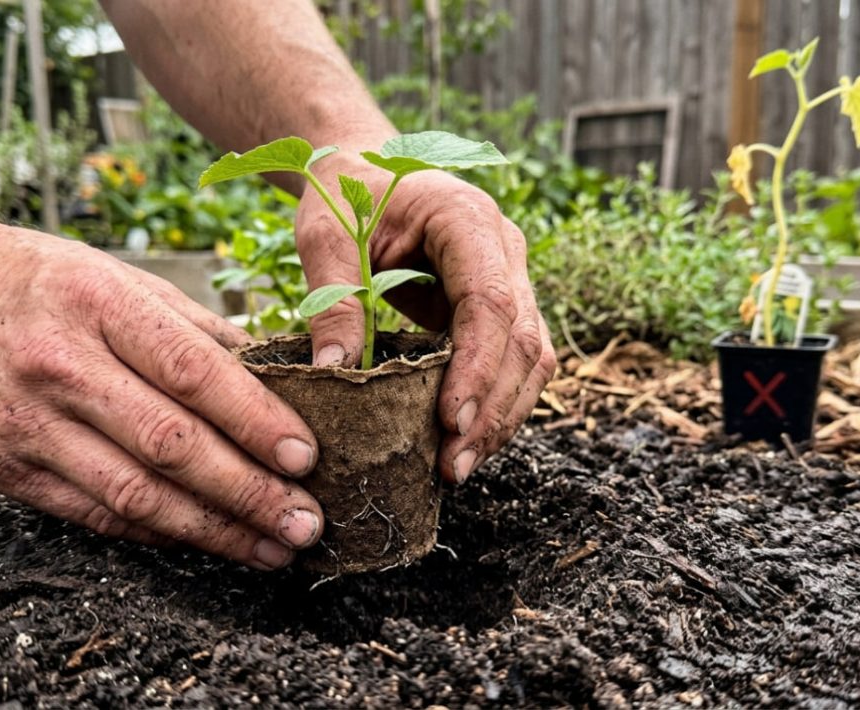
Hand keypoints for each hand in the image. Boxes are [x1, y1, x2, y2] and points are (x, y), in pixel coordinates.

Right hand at [0, 215, 323, 569]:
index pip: (192, 373)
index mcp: (99, 305)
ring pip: (135, 495)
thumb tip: (278, 377)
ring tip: (271, 548)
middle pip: (170, 445)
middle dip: (249, 491)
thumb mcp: (120, 277)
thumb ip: (196, 330)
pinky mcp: (3, 469)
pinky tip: (207, 541)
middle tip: (305, 521)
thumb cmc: (40, 280)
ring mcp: (25, 424)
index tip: (307, 457)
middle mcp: (59, 367)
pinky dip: (158, 533)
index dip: (255, 421)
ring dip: (213, 530)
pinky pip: (95, 514)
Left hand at [296, 157, 556, 484]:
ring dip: (502, 417)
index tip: (451, 421)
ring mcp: (512, 277)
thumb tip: (334, 375)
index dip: (478, 367)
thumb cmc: (346, 195)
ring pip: (532, 358)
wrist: (364, 169)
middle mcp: (505, 248)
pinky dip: (496, 404)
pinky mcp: (502, 306)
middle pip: (523, 339)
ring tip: (458, 468)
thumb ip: (334, 301)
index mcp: (467, 218)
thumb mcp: (326, 238)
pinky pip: (516, 361)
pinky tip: (464, 441)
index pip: (491, 301)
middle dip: (493, 409)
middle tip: (453, 466)